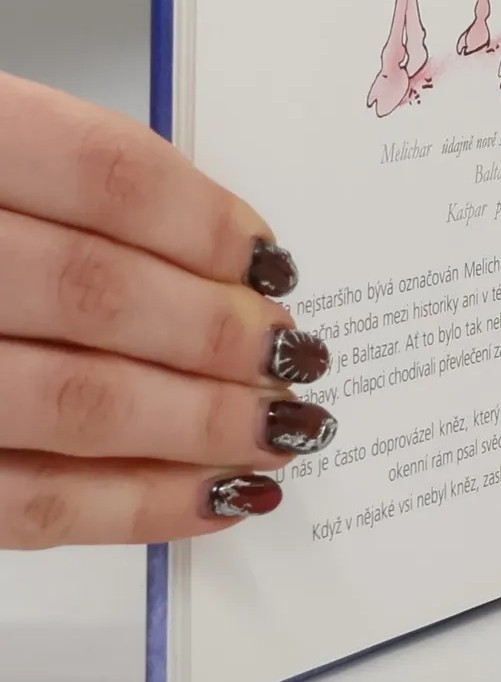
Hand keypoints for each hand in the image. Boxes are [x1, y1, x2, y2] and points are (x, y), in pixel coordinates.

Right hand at [0, 72, 334, 547]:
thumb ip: (81, 195)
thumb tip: (233, 261)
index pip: (103, 174)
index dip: (206, 224)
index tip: (273, 263)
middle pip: (97, 294)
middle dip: (218, 335)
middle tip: (293, 355)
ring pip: (72, 404)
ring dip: (199, 424)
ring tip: (281, 428)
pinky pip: (25, 502)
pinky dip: (137, 506)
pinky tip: (216, 497)